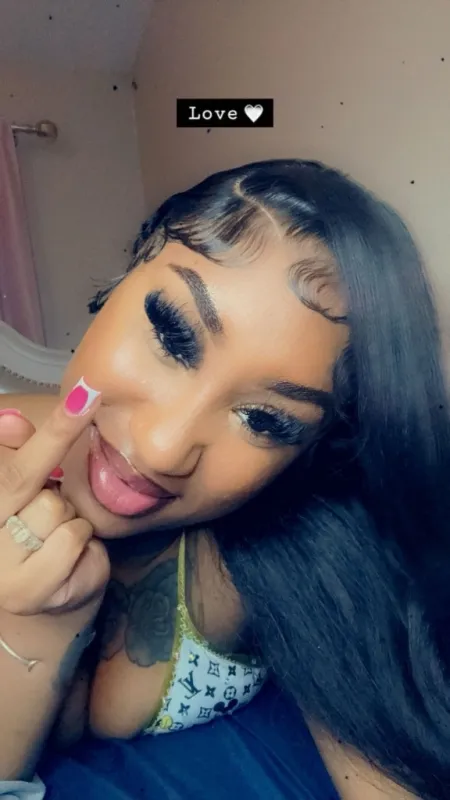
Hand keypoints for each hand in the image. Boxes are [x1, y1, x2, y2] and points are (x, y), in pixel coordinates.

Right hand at [0, 386, 109, 614]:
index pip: (14, 461)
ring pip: (56, 511)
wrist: (48, 599)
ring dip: (70, 520)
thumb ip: (19, 451)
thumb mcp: (30, 490)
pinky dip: (81, 547)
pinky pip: (71, 543)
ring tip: (60, 536)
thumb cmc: (39, 535)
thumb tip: (10, 419)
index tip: (84, 394)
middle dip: (55, 447)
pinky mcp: (28, 591)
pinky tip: (71, 561)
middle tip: (81, 417)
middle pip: (26, 478)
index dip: (51, 427)